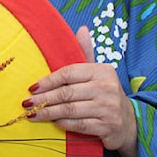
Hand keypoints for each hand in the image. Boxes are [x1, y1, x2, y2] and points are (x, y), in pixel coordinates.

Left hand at [23, 26, 138, 156]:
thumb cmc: (105, 92)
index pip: (69, 73)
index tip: (33, 87)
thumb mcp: (97, 72)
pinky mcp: (107, 126)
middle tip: (27, 103)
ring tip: (33, 114)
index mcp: (102, 71)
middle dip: (44, 99)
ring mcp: (107, 108)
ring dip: (48, 113)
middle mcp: (106, 88)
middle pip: (67, 93)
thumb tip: (82, 29)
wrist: (129, 120)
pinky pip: (78, 124)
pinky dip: (62, 123)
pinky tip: (52, 122)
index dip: (49, 80)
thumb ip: (86, 53)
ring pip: (70, 110)